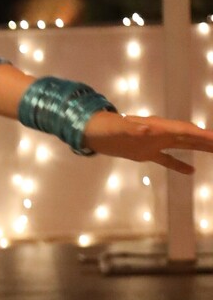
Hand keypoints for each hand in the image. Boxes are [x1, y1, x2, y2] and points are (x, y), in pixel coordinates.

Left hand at [82, 109, 211, 174]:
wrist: (97, 132)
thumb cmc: (108, 130)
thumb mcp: (121, 129)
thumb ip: (133, 129)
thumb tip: (148, 130)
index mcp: (159, 128)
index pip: (185, 132)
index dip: (201, 135)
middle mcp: (161, 134)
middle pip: (190, 137)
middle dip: (207, 141)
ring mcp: (155, 143)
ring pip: (183, 146)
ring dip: (200, 148)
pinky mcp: (148, 153)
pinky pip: (167, 159)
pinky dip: (179, 165)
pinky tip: (192, 171)